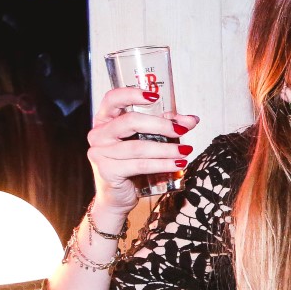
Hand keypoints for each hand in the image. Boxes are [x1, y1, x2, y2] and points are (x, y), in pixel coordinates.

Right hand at [86, 86, 198, 218]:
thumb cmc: (132, 163)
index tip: (155, 96)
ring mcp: (100, 153)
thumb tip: (191, 120)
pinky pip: (139, 165)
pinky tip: (177, 164)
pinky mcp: (108, 171)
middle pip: (130, 121)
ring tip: (185, 151)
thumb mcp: (148, 140)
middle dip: (161, 125)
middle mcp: (98, 134)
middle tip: (182, 130)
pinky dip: (161, 164)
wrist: (118, 195)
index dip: (132, 94)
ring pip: (138, 146)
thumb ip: (166, 126)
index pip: (113, 98)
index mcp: (105, 120)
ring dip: (166, 149)